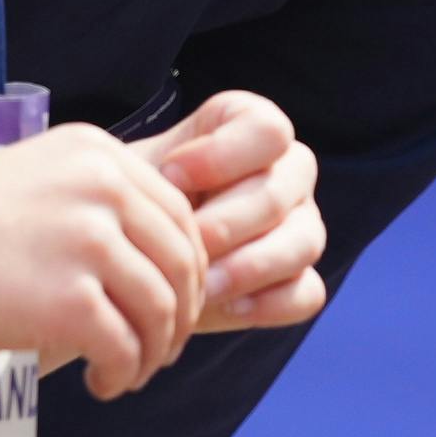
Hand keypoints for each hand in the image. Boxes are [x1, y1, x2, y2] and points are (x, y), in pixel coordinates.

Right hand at [0, 124, 209, 397]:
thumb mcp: (28, 184)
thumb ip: (89, 204)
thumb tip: (150, 259)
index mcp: (94, 152)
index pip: (180, 213)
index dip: (186, 268)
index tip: (168, 305)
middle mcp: (102, 185)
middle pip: (184, 262)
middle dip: (180, 315)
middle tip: (160, 350)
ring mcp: (89, 242)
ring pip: (163, 311)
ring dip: (154, 352)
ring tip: (128, 373)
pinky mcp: (71, 303)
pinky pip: (127, 348)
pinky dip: (123, 373)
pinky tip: (101, 384)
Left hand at [141, 89, 329, 331]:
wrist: (129, 256)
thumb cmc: (133, 204)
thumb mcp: (135, 178)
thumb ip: (158, 176)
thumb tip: (177, 193)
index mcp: (254, 133)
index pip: (269, 131)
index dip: (224, 154)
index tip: (169, 176)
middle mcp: (287, 176)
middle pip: (284, 189)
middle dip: (230, 220)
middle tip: (186, 242)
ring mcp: (300, 229)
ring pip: (305, 241)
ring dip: (251, 265)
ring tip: (203, 284)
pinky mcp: (298, 283)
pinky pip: (306, 292)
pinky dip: (270, 302)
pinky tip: (227, 306)